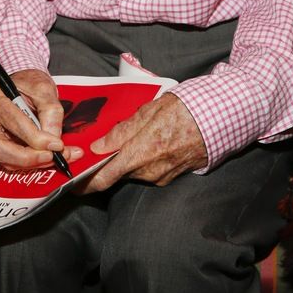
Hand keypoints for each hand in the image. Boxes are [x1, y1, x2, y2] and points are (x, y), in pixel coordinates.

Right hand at [0, 68, 83, 170]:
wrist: (18, 84)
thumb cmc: (27, 83)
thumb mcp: (43, 88)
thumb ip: (50, 112)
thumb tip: (54, 140)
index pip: (12, 120)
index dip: (35, 137)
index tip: (57, 145)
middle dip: (27, 157)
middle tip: (51, 157)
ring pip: (0, 158)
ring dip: (29, 163)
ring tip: (53, 158)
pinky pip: (7, 160)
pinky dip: (27, 163)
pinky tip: (44, 157)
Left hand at [78, 93, 207, 193]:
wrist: (221, 118)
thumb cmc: (186, 108)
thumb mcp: (149, 111)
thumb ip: (122, 131)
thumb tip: (99, 147)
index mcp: (141, 153)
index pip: (105, 178)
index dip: (85, 184)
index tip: (71, 183)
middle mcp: (151, 171)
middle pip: (118, 172)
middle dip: (109, 161)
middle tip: (103, 144)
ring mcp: (163, 176)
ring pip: (134, 170)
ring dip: (128, 157)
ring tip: (136, 134)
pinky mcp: (173, 176)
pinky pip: (149, 170)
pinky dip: (144, 159)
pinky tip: (151, 141)